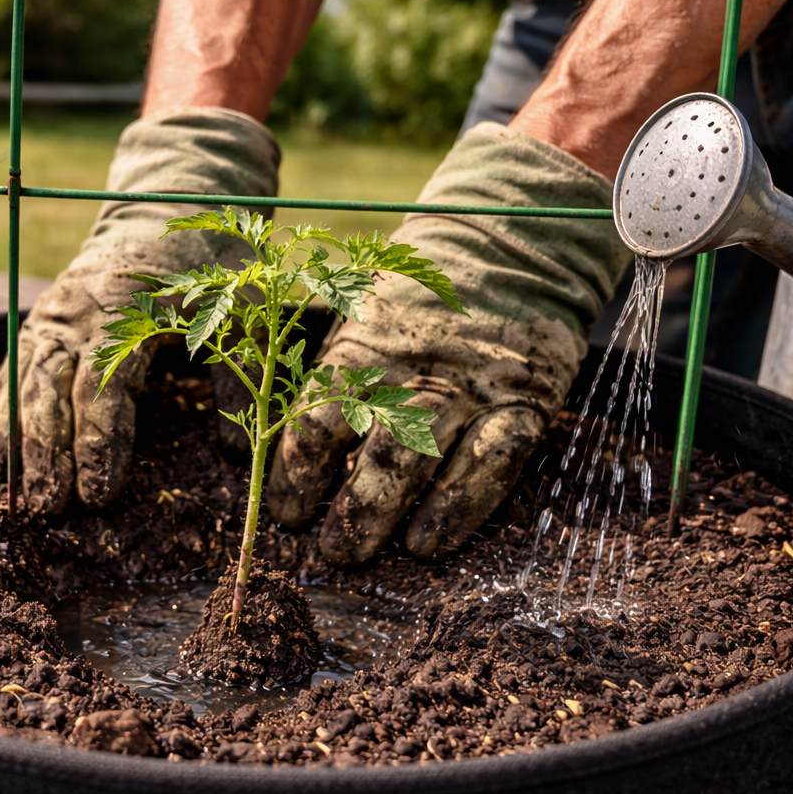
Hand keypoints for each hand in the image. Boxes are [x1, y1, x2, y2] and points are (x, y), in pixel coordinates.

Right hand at [0, 107, 279, 512]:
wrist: (166, 204)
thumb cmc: (212, 262)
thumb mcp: (243, 305)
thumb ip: (241, 371)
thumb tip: (239, 453)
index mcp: (125, 302)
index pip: (103, 381)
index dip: (99, 440)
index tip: (99, 494)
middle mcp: (76, 307)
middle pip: (49, 387)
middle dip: (48, 452)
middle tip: (51, 509)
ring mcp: (50, 313)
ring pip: (22, 382)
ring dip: (18, 443)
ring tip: (18, 500)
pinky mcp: (38, 322)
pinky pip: (9, 373)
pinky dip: (0, 418)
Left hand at [267, 123, 631, 564]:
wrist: (512, 241)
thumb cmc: (416, 293)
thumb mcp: (358, 315)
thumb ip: (328, 372)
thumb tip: (268, 433)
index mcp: (364, 350)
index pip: (317, 422)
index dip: (296, 475)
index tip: (286, 513)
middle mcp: (415, 374)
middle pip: (373, 455)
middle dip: (345, 512)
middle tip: (327, 553)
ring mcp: (473, 390)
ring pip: (427, 465)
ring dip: (390, 518)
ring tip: (365, 553)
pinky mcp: (524, 402)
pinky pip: (492, 465)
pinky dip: (460, 509)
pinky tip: (433, 542)